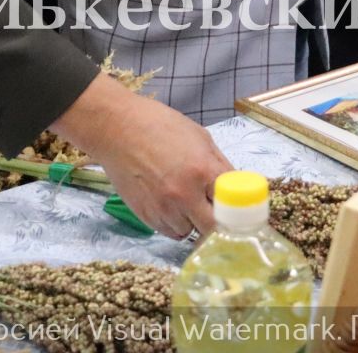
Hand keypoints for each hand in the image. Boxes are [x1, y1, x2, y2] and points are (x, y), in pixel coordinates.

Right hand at [50, 74, 229, 238]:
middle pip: (213, 229)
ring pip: (190, 233)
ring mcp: (163, 209)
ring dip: (193, 223)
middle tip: (217, 215)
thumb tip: (235, 186)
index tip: (240, 215)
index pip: (232, 206)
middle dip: (217, 224)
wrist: (117, 129)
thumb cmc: (160, 125)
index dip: (238, 211)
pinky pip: (169, 232)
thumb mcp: (200, 137)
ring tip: (187, 202)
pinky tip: (171, 204)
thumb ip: (219, 164)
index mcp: (203, 170)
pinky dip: (174, 224)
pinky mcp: (145, 216)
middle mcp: (184, 195)